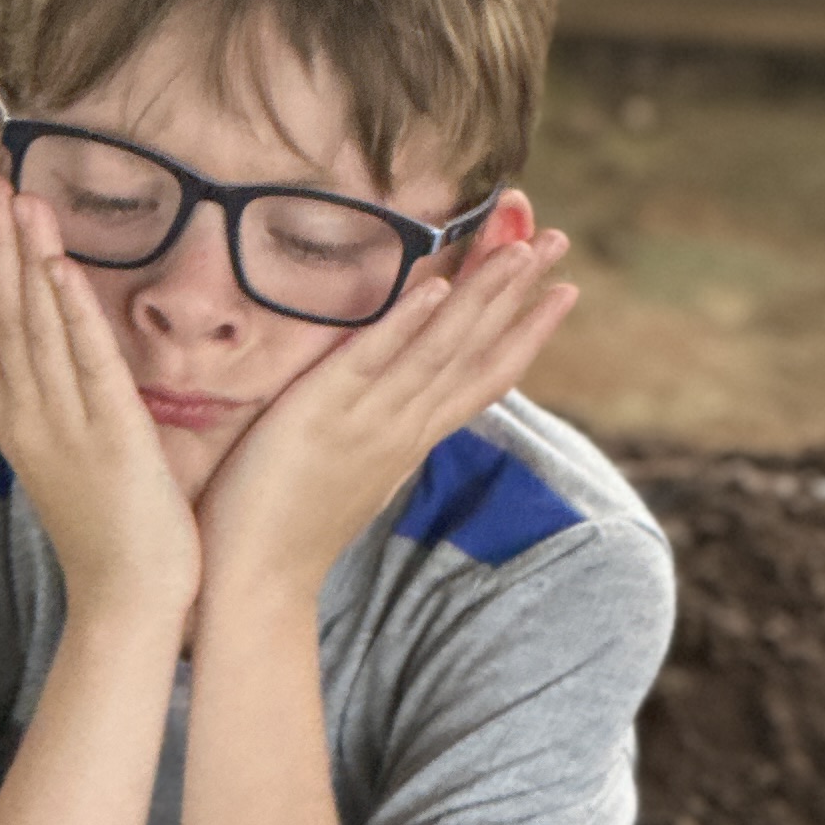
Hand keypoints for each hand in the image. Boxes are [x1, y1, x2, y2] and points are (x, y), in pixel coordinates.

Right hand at [0, 171, 201, 629]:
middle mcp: (27, 418)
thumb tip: (60, 364)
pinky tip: (63, 265)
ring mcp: (63, 427)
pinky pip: (84, 363)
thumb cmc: (111, 533)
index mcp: (15, 424)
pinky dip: (71, 310)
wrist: (129, 604)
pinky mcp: (109, 438)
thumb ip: (62, 408)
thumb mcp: (72, 460)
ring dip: (25, 256)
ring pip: (34, 326)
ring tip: (18, 194)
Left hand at [192, 199, 578, 598]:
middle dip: (521, 293)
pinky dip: (407, 325)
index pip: (485, 376)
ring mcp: (370, 419)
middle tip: (561, 241)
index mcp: (413, 437)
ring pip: (440, 348)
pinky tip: (436, 288)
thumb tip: (391, 408)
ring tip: (520, 247)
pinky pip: (373, 361)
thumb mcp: (352, 473)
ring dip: (482, 295)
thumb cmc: (291, 529)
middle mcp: (405, 425)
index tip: (565, 292)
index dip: (528, 333)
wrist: (259, 582)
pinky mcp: (323, 414)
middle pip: (476, 349)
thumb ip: (378, 435)